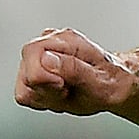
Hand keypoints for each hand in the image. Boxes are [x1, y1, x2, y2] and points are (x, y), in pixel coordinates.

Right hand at [15, 28, 138, 115]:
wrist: (115, 85)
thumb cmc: (111, 82)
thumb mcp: (99, 81)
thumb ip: (73, 69)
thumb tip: (47, 59)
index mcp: (66, 40)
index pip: (32, 54)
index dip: (45, 77)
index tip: (64, 85)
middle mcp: (49, 42)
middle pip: (25, 73)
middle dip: (46, 90)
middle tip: (68, 90)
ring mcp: (40, 55)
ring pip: (23, 86)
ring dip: (45, 96)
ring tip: (66, 92)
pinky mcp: (34, 69)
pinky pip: (25, 92)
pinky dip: (42, 99)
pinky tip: (59, 94)